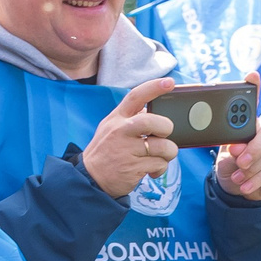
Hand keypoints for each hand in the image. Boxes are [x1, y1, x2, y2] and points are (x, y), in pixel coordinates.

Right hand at [81, 79, 180, 197]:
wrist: (90, 178)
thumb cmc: (106, 151)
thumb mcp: (111, 128)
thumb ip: (131, 118)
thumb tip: (154, 112)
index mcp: (117, 118)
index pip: (135, 96)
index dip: (154, 87)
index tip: (169, 82)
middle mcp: (120, 131)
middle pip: (153, 121)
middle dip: (166, 128)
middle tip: (164, 135)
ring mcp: (126, 150)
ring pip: (163, 147)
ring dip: (168, 153)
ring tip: (159, 157)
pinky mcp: (133, 168)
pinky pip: (159, 164)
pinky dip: (160, 168)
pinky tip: (150, 170)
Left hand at [213, 74, 260, 200]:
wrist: (242, 189)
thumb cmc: (232, 166)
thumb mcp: (225, 156)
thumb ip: (229, 148)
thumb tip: (234, 145)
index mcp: (250, 126)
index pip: (253, 103)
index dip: (254, 87)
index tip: (251, 74)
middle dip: (252, 147)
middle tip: (236, 158)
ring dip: (250, 168)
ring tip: (237, 178)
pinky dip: (256, 180)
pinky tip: (244, 186)